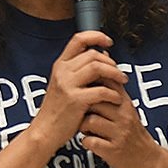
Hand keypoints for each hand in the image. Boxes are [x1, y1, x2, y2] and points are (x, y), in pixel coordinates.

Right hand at [27, 31, 127, 154]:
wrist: (45, 131)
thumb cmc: (58, 110)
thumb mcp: (64, 85)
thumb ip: (80, 70)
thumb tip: (103, 55)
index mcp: (60, 65)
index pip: (78, 39)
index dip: (96, 36)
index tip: (108, 41)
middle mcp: (62, 72)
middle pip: (93, 54)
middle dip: (111, 62)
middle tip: (119, 72)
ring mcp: (67, 85)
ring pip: (98, 67)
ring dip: (115, 73)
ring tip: (122, 82)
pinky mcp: (75, 100)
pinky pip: (101, 90)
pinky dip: (113, 93)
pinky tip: (116, 99)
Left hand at [80, 81, 160, 167]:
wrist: (147, 159)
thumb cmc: (131, 131)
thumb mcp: (126, 106)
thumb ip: (113, 86)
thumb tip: (104, 57)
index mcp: (125, 104)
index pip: (106, 84)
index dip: (91, 85)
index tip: (83, 90)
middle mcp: (124, 117)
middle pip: (94, 102)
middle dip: (84, 108)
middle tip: (84, 114)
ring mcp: (119, 134)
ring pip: (89, 121)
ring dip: (83, 126)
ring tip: (88, 129)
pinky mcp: (113, 150)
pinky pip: (89, 141)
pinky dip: (86, 141)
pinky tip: (90, 141)